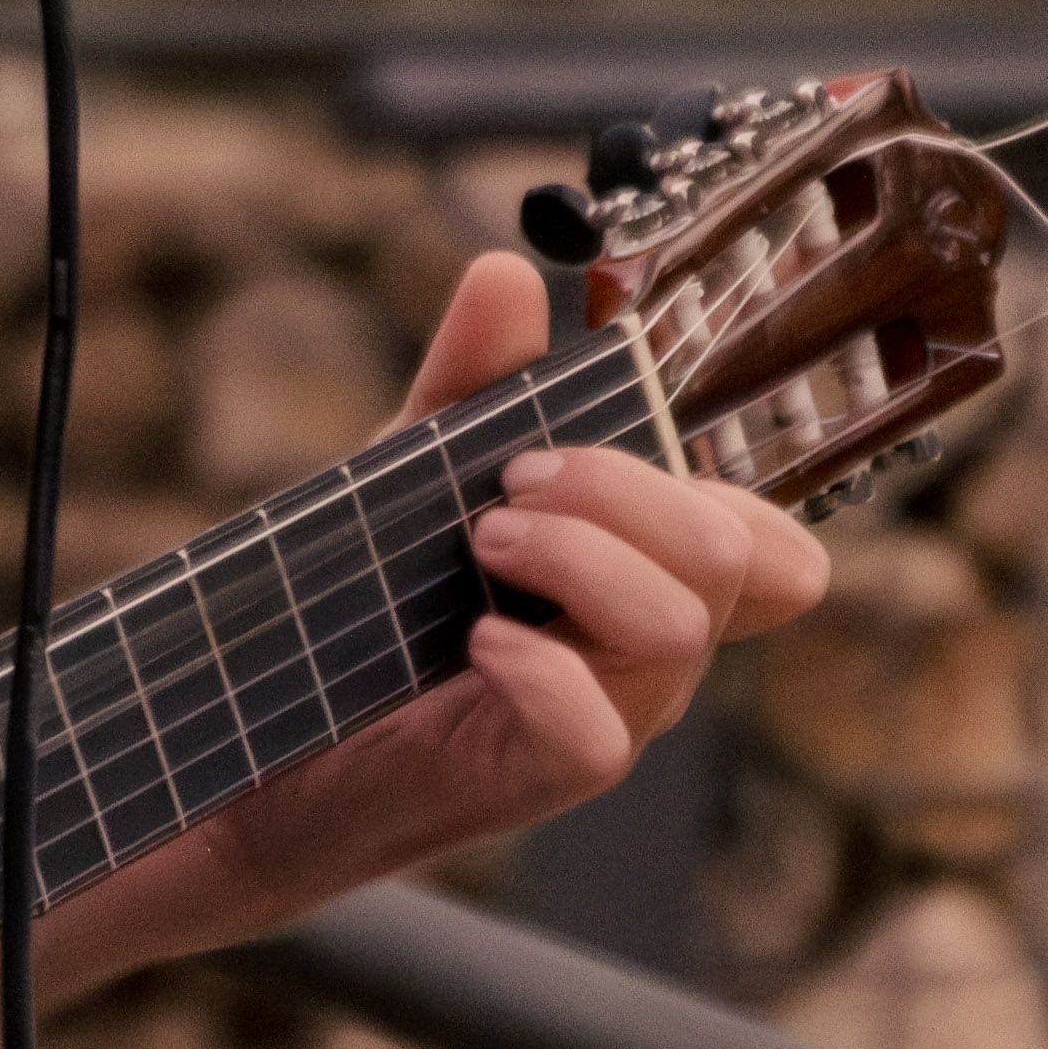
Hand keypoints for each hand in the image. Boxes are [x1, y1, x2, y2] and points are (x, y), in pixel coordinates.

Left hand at [169, 248, 833, 926]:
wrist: (274, 726)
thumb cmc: (371, 602)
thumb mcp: (418, 472)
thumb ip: (470, 383)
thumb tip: (505, 272)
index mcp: (646, 574)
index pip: (772, 548)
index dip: (726, 490)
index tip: (581, 445)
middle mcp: (649, 645)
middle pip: (733, 556)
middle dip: (622, 490)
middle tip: (507, 489)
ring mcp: (611, 714)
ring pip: (677, 629)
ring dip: (579, 558)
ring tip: (480, 543)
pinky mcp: (547, 775)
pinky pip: (598, 733)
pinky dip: (542, 670)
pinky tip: (476, 640)